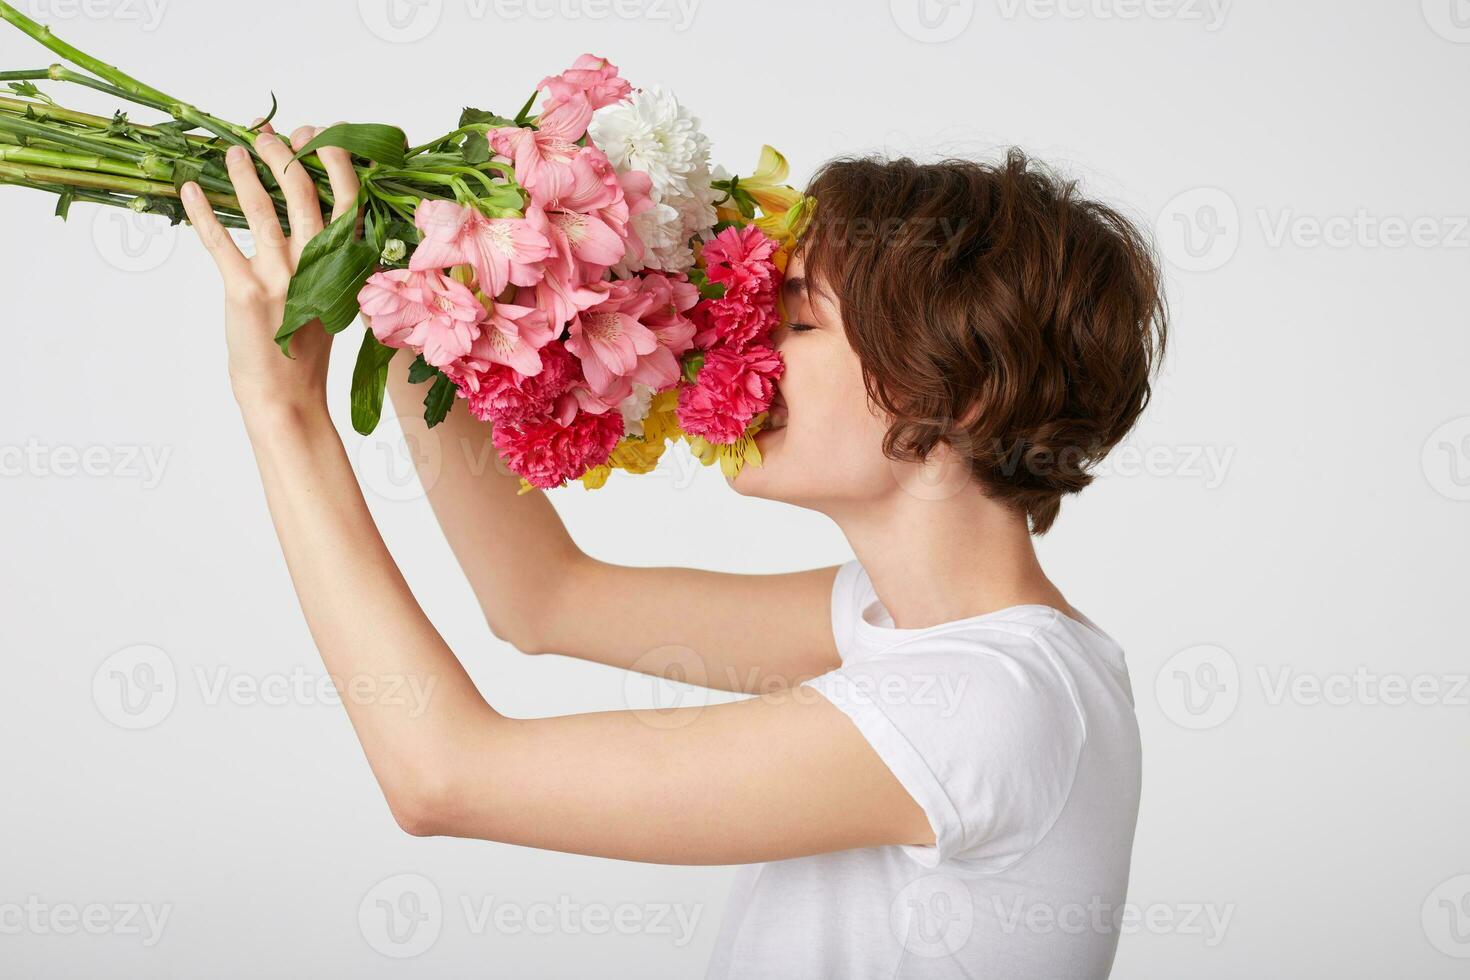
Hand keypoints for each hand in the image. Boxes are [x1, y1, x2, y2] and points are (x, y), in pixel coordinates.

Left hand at [180, 121, 359, 412]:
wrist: (286, 394)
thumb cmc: (306, 346)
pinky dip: (202, 212)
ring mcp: (281, 277)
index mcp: (344, 264)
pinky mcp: (245, 291)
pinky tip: (189, 190)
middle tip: (266, 135)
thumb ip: (327, 255)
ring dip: (243, 172)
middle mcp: (317, 265)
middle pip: (302, 191)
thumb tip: (311, 207)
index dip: (333, 159)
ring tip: (231, 151)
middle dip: (283, 154)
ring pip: (262, 208)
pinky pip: (219, 241)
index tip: (317, 135)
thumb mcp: (332, 295)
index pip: (348, 198)